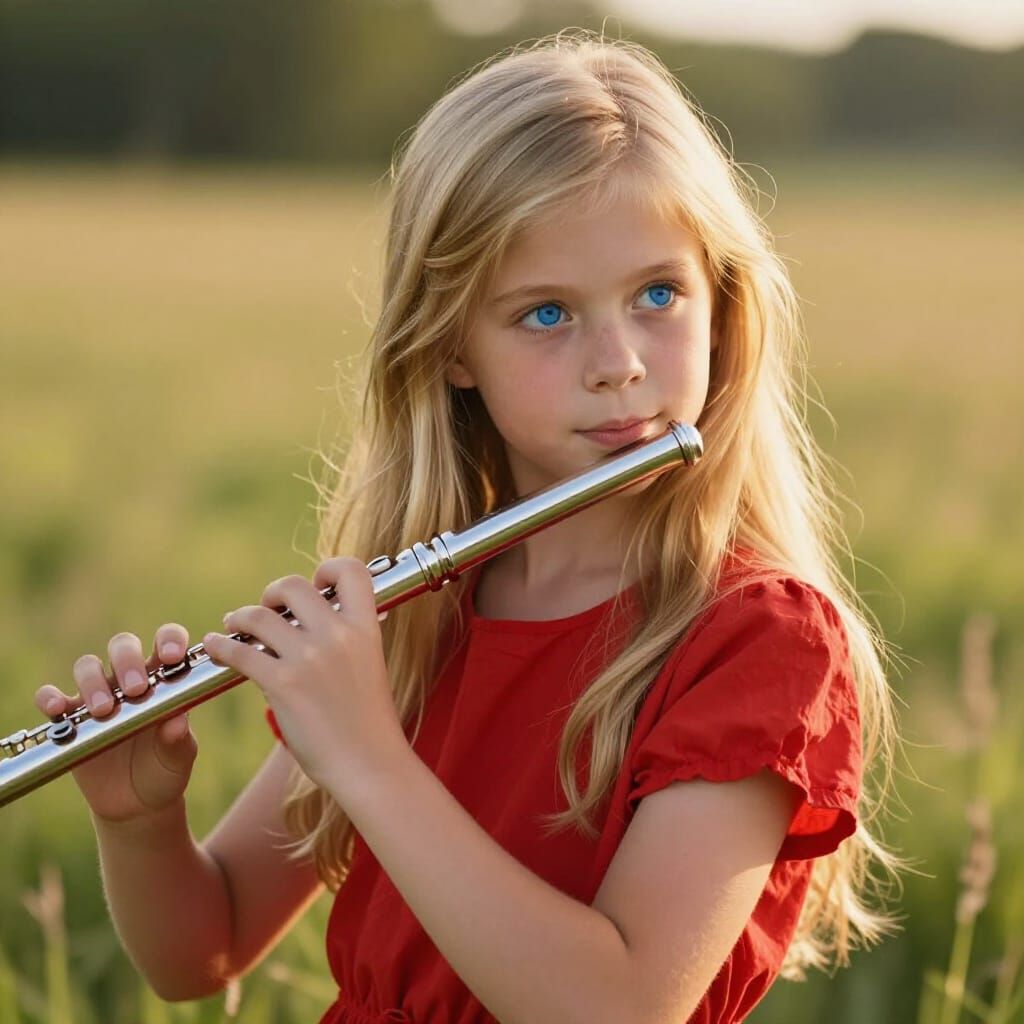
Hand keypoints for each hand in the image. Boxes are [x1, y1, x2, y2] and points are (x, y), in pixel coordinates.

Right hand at [34, 625, 197, 824]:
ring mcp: (98, 696)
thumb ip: (179, 739)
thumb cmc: (164, 768)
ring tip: (104, 710)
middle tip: (137, 689)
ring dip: (93, 682)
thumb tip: (179, 720)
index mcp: (164, 678)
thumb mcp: (179, 757)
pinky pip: (52, 697)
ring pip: (88, 666)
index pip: (167, 641)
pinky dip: (50, 697)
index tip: (171, 656)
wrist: (136, 803)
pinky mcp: (71, 718)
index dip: (170, 639)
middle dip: (128, 660)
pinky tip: (57, 709)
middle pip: (123, 646)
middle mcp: (129, 679)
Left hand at [201, 557, 409, 799]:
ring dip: (241, 617)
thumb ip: (352, 638)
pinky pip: (239, 651)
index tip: (315, 585)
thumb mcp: (371, 665)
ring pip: (259, 616)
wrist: (370, 765)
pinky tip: (215, 646)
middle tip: (267, 609)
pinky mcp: (283, 684)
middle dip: (273, 593)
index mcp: (366, 628)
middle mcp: (338, 635)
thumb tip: (330, 616)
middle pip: (293, 585)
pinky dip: (221, 645)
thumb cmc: (370, 722)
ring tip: (234, 625)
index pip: (351, 570)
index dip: (328, 569)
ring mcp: (309, 658)